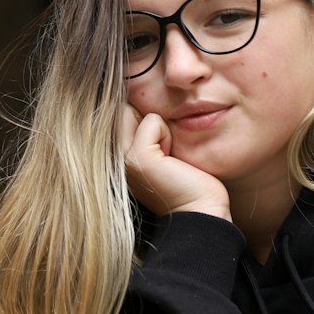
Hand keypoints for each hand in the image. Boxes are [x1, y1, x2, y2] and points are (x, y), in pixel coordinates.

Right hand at [122, 105, 231, 220]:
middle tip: (166, 151)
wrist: (200, 212)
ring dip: (160, 127)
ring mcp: (122, 158)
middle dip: (150, 120)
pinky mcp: (137, 157)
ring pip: (136, 111)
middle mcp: (112, 158)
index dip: (142, 117)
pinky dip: (167, 133)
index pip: (119, 112)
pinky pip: (153, 121)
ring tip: (169, 155)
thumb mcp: (161, 153)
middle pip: (124, 109)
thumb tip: (141, 101)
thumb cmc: (187, 182)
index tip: (161, 147)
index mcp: (115, 157)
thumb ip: (144, 130)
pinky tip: (172, 158)